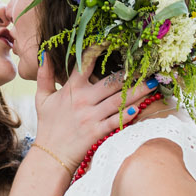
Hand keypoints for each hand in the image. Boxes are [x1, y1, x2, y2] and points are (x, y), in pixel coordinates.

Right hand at [33, 52, 160, 171]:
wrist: (50, 155)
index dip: (99, 49)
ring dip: (137, 91)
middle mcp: (83, 100)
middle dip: (130, 73)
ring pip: (118, 100)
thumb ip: (44, 75)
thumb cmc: (47, 125)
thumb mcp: (42, 98)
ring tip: (153, 83)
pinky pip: (116, 121)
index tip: (113, 40)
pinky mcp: (97, 132)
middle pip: (110, 82)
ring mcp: (91, 116)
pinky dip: (128, 114)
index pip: (86, 63)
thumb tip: (45, 53)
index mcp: (71, 89)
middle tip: (147, 64)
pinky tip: (140, 107)